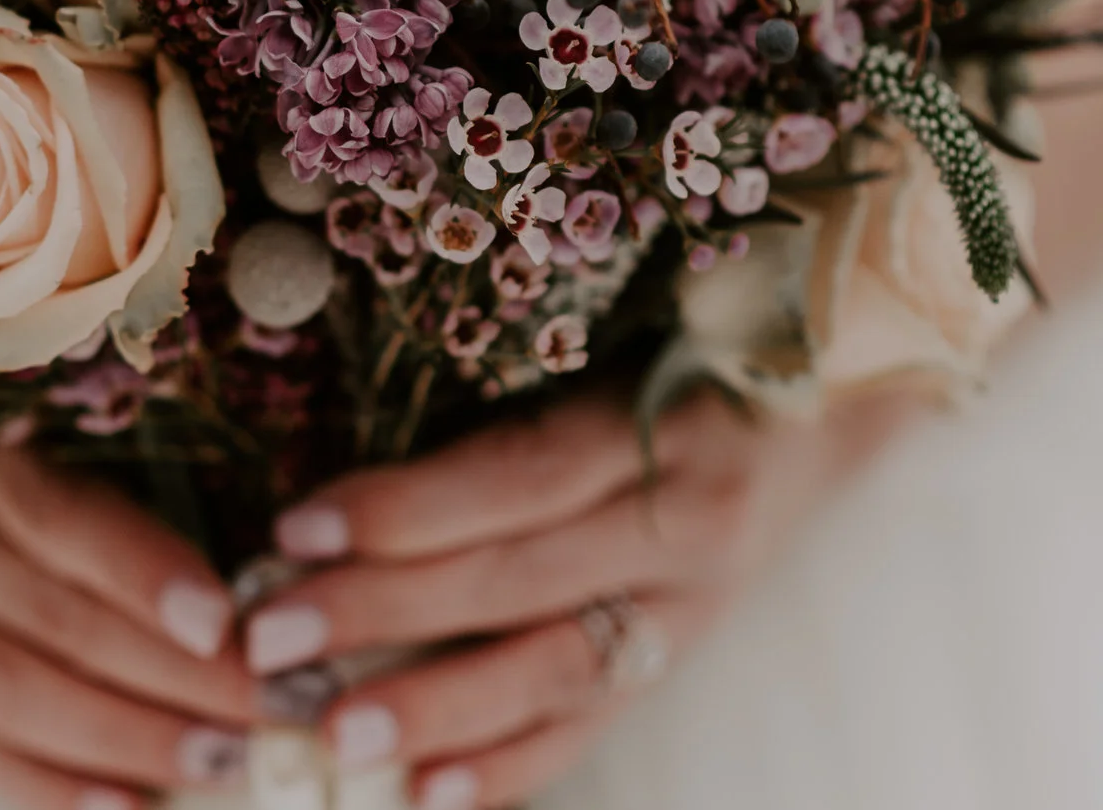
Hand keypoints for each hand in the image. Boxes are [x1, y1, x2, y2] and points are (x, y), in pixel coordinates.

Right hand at [0, 448, 259, 808]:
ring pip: (12, 692)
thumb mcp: (73, 453)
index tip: (223, 623)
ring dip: (124, 738)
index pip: (61, 520)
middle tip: (259, 707)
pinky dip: (52, 789)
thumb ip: (137, 517)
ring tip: (215, 759)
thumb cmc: (23, 469)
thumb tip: (237, 608)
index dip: (143, 573)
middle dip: (170, 674)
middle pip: (51, 618)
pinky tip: (127, 806)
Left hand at [243, 390, 917, 809]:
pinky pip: (593, 724)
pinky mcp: (684, 657)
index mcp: (664, 417)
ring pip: (558, 669)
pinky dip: (509, 766)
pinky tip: (428, 793)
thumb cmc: (682, 345)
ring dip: (439, 709)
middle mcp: (686, 517)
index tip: (294, 526)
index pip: (519, 474)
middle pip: (520, 578)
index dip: (407, 507)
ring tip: (339, 739)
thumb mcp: (614, 339)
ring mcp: (692, 602)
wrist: (828, 401)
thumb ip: (505, 390)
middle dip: (385, 614)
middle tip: (274, 641)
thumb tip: (336, 445)